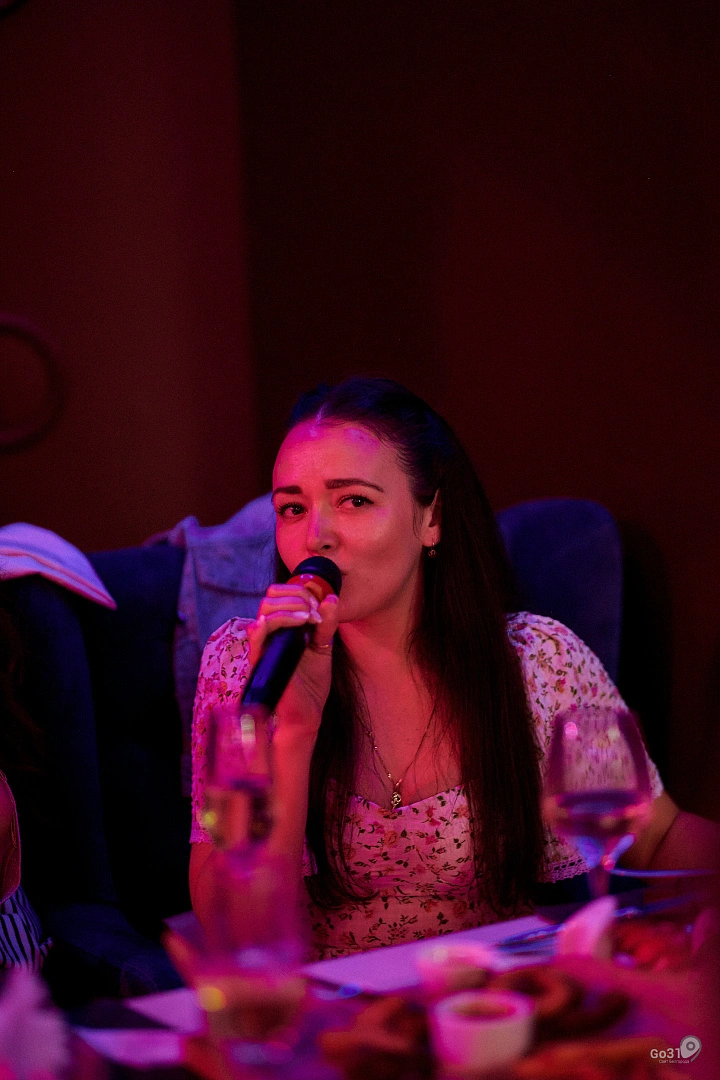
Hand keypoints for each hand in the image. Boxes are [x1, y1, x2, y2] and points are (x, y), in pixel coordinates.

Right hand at [246, 584, 339, 737]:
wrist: (308, 713)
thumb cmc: (312, 682)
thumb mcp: (324, 647)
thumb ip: (326, 624)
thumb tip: (331, 598)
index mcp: (283, 628)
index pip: (281, 594)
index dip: (301, 591)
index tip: (320, 604)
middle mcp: (270, 633)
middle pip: (271, 597)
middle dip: (297, 596)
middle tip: (315, 610)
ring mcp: (264, 645)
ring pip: (266, 610)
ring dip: (291, 607)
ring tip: (310, 617)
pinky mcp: (261, 659)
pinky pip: (257, 634)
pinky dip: (275, 622)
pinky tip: (298, 622)